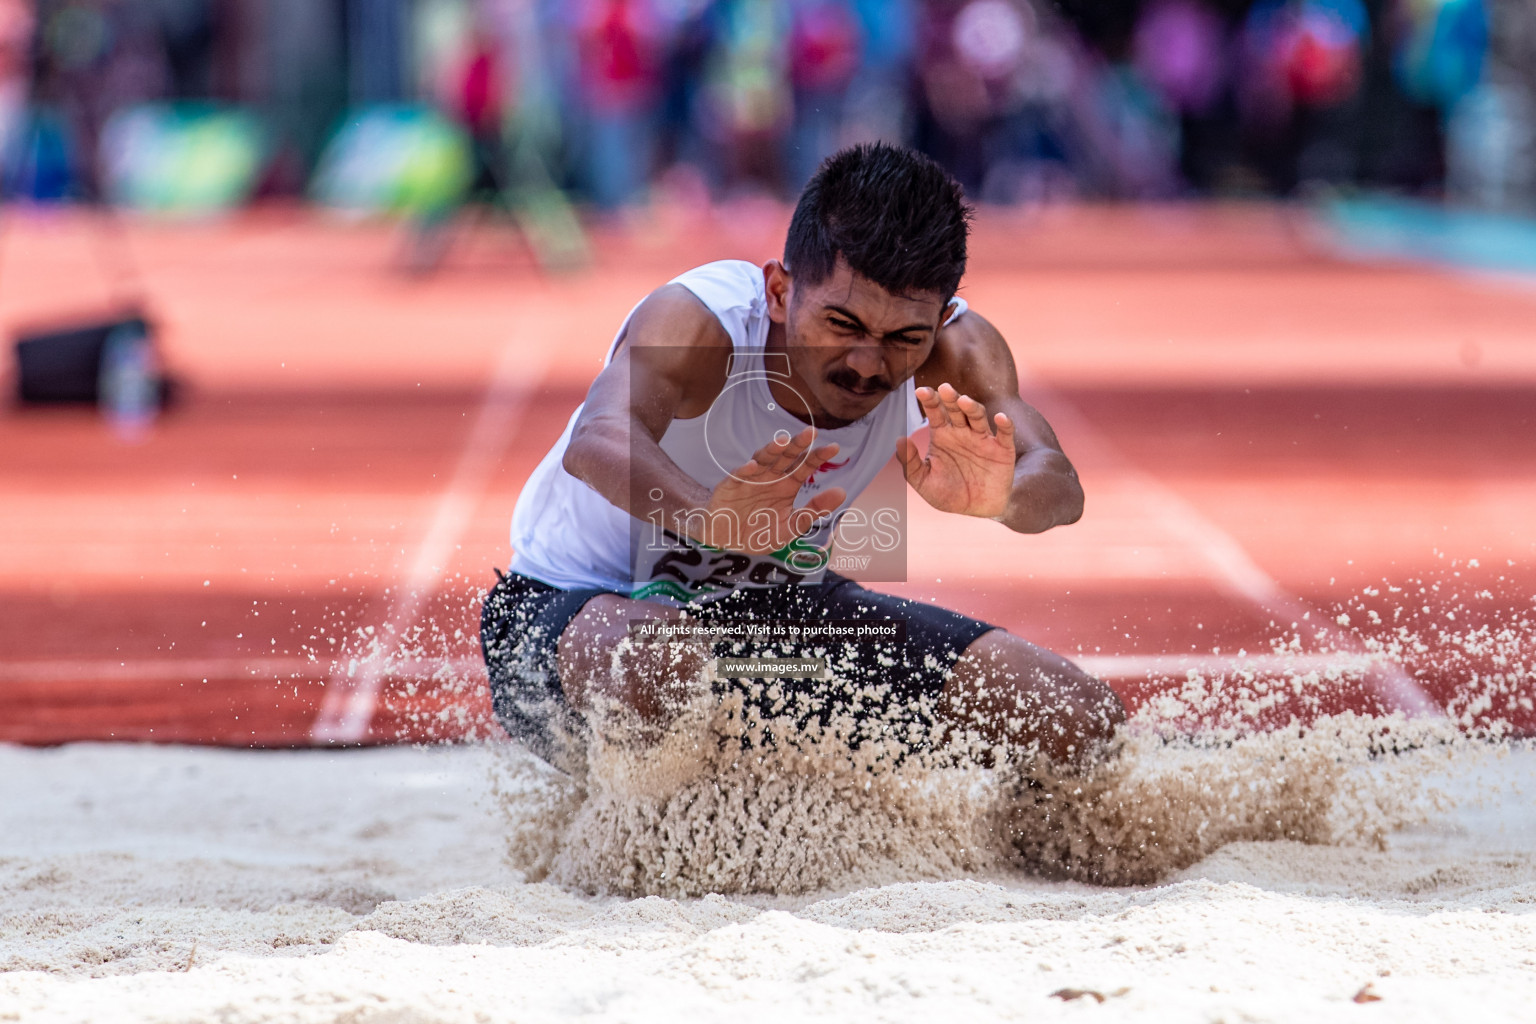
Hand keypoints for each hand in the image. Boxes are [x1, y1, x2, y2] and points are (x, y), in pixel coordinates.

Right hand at [692, 427, 846, 553]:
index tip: (834, 447)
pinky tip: (752, 466)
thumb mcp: (791, 527)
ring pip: (762, 460)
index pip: (805, 466)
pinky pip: (737, 476)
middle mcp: (770, 477)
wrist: (728, 543)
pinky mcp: (730, 487)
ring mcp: (750, 480)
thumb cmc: (760, 532)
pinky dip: (744, 470)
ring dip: (771, 450)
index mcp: (787, 485)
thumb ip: (815, 510)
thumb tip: (843, 492)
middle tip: (811, 432)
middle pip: (785, 456)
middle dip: (797, 444)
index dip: (818, 456)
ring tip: (782, 442)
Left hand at [898, 383, 1015, 516]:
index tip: (921, 391)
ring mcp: (983, 439)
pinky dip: (1004, 424)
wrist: (978, 509)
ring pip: (978, 417)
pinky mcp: (1002, 449)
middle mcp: (963, 432)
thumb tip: (900, 441)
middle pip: (956, 409)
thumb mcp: (924, 482)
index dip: (929, 400)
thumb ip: (910, 464)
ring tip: (963, 401)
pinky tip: (1000, 417)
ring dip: (971, 407)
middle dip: (950, 398)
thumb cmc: (948, 494)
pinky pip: (1005, 434)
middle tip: (944, 388)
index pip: (935, 412)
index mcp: (943, 435)